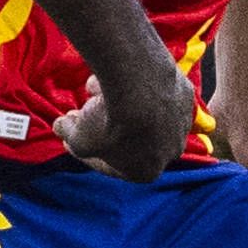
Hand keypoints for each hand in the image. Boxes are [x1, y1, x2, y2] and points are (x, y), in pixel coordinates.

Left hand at [57, 59, 192, 181]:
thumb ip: (69, 136)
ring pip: (143, 112)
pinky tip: (111, 76)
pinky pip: (153, 91)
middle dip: (102, 126)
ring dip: (115, 103)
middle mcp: (171, 151)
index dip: (86, 151)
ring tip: (92, 89)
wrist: (139, 85)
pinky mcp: (185, 94)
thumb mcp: (78, 138)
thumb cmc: (108, 122)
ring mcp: (181, 122)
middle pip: (130, 138)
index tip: (69, 138)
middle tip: (79, 113)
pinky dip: (133, 84)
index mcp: (147, 171)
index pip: (111, 165)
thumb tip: (62, 126)